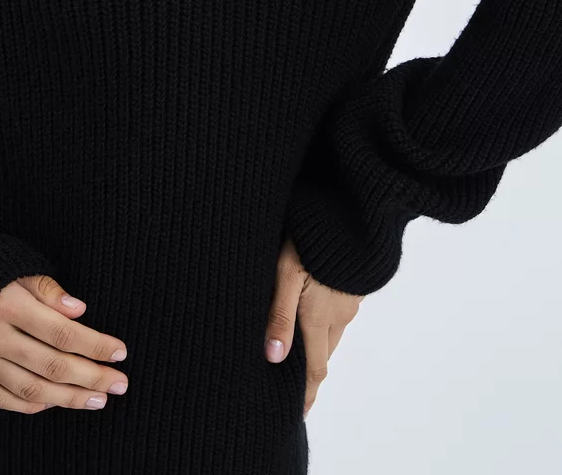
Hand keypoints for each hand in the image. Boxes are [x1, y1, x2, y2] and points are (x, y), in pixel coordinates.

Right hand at [0, 275, 129, 413]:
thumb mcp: (11, 268)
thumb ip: (46, 288)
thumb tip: (79, 309)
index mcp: (8, 305)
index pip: (63, 332)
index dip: (95, 345)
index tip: (120, 351)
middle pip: (53, 364)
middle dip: (92, 376)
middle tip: (120, 384)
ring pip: (33, 388)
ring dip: (69, 397)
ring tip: (99, 399)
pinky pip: (4, 399)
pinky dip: (31, 404)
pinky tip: (53, 402)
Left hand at [264, 237, 364, 418]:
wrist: (348, 213)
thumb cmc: (310, 239)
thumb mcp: (286, 274)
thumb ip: (280, 315)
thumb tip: (273, 357)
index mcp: (319, 317)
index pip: (314, 369)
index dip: (306, 394)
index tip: (299, 413)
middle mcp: (338, 315)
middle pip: (323, 352)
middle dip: (310, 370)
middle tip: (293, 383)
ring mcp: (349, 300)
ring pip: (331, 332)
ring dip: (317, 344)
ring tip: (300, 349)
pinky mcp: (353, 284)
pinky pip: (339, 312)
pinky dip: (325, 322)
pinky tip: (314, 310)